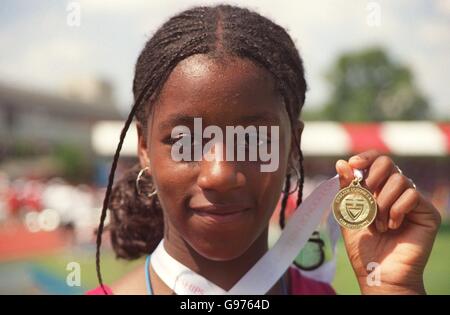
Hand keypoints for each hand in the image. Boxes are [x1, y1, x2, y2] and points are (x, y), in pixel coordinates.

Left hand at [335, 150, 440, 293]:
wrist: (378, 273)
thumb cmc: (363, 247)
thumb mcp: (348, 214)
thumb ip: (345, 189)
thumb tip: (341, 162)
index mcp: (376, 189)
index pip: (375, 161)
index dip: (365, 158)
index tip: (353, 164)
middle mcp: (395, 191)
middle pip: (388, 163)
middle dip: (373, 177)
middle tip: (366, 198)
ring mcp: (412, 201)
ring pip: (399, 180)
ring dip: (382, 202)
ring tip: (379, 225)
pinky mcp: (427, 212)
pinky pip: (412, 195)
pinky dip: (397, 210)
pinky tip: (392, 227)